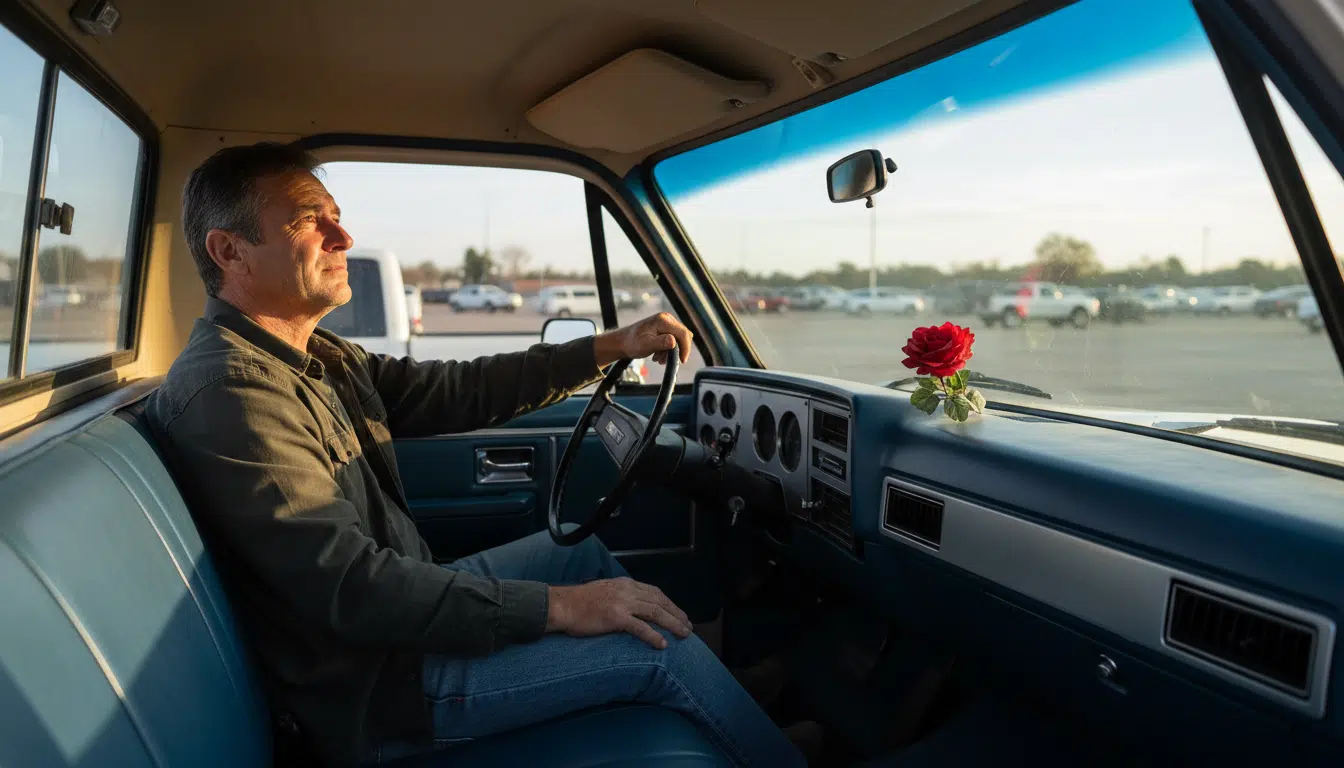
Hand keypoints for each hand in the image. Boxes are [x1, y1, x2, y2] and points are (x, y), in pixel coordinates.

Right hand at [546, 576, 692, 648]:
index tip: (679, 615)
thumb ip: (621, 597)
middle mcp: (627, 590)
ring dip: (672, 624)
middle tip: (688, 627)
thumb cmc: (579, 603)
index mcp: (625, 584)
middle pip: (659, 601)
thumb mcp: (605, 592)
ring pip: (655, 612)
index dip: (670, 604)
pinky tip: (662, 644)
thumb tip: (633, 608)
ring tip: (683, 635)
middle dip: (676, 614)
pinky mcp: (615, 617)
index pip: (655, 592)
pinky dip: (653, 635)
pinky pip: (640, 627)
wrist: (561, 605)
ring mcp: (621, 603)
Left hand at [593, 313, 693, 366]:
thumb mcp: (646, 345)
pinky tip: (658, 355)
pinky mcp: (664, 328)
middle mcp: (666, 318)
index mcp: (663, 320)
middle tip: (666, 360)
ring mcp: (666, 322)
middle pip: (683, 335)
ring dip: (671, 351)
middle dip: (677, 350)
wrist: (622, 342)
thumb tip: (674, 342)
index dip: (685, 348)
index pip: (683, 333)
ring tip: (658, 359)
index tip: (682, 361)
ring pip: (679, 338)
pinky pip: (673, 339)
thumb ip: (661, 343)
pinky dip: (668, 349)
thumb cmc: (632, 343)